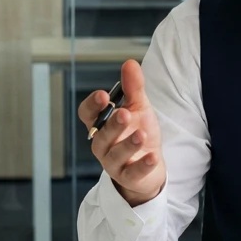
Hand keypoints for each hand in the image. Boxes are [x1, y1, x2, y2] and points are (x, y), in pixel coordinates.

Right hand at [77, 59, 164, 206]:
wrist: (151, 165)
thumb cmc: (138, 133)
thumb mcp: (138, 108)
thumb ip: (133, 88)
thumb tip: (130, 63)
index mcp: (101, 124)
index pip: (87, 115)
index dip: (92, 106)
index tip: (104, 95)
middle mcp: (102, 144)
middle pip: (102, 135)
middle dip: (112, 124)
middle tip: (124, 113)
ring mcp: (113, 163)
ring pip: (116, 155)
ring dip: (128, 144)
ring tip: (141, 134)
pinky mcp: (128, 178)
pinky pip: (133, 173)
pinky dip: (142, 165)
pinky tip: (152, 156)